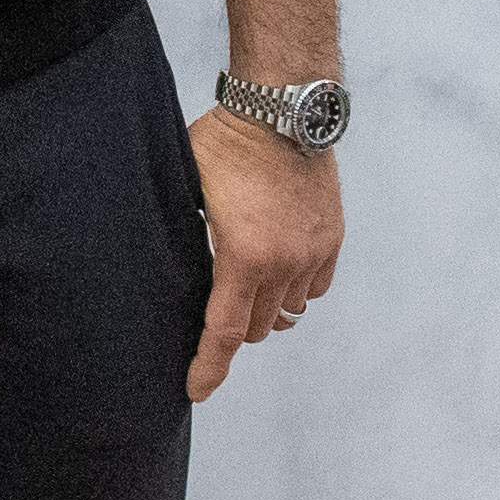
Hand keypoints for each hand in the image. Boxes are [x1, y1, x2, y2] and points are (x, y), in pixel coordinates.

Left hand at [183, 107, 341, 400]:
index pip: (224, 332)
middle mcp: (284, 263)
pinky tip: (278, 272)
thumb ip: (187, 234)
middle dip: (234, 330)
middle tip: (213, 316)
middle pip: (258, 327)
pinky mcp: (332, 238)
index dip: (208, 367)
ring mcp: (313, 252)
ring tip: (245, 289)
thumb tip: (167, 261)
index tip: (195, 392)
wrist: (283, 108)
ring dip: (267, 308)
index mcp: (243, 256)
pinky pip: (316, 287)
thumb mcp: (188, 188)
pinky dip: (297, 289)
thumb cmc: (225, 142)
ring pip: (289, 310)